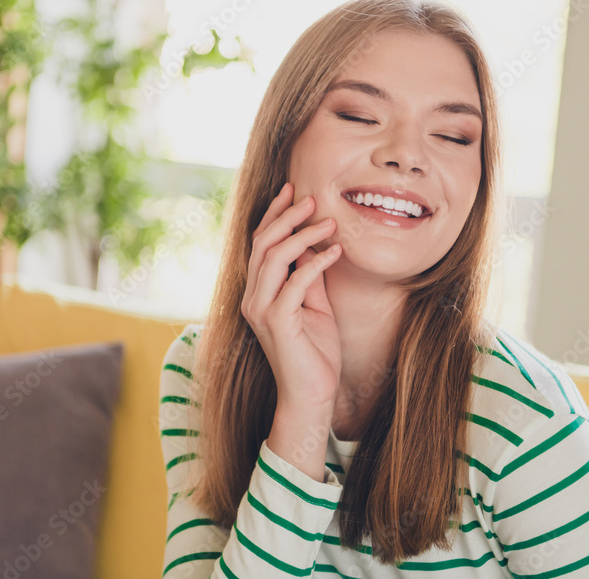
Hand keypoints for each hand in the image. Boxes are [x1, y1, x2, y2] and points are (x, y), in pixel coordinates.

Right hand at [241, 182, 342, 410]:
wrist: (311, 396)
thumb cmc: (315, 353)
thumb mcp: (315, 305)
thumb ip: (309, 276)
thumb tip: (316, 243)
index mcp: (257, 292)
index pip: (259, 244)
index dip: (274, 215)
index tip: (293, 192)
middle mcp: (253, 298)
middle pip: (262, 244)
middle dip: (287, 217)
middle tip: (312, 199)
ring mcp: (261, 310)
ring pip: (273, 258)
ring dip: (303, 235)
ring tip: (329, 222)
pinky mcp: (278, 322)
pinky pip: (296, 282)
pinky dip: (316, 263)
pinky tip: (336, 252)